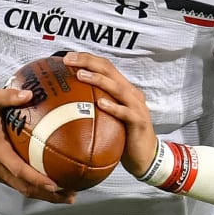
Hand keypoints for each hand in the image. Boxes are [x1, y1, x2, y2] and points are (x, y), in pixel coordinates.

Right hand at [0, 88, 74, 203]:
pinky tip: (48, 185)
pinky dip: (34, 187)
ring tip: (65, 195)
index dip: (38, 180)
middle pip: (25, 187)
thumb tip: (30, 94)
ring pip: (22, 189)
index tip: (56, 185)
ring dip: (43, 194)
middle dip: (48, 195)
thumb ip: (9, 97)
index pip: (20, 170)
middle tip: (70, 196)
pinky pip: (17, 184)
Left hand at [66, 51, 157, 177]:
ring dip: (98, 80)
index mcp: (124, 89)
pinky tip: (100, 103)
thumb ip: (95, 106)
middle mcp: (131, 94)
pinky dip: (113, 107)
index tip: (67, 57)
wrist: (146, 157)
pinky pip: (125, 113)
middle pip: (110, 71)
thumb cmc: (124, 137)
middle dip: (88, 62)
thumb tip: (67, 103)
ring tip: (81, 75)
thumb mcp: (108, 118)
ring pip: (117, 88)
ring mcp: (136, 107)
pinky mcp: (139, 122)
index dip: (87, 59)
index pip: (106, 67)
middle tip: (68, 60)